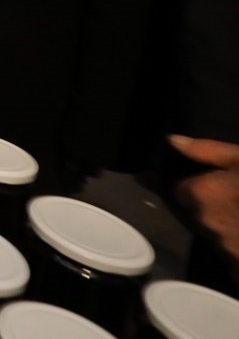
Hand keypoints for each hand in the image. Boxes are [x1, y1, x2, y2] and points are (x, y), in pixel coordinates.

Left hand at [171, 135, 238, 265]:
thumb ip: (206, 150)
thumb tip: (173, 141)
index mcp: (203, 195)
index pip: (183, 192)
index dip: (201, 188)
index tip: (222, 187)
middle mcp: (209, 224)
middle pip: (201, 217)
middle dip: (217, 211)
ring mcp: (227, 251)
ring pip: (220, 240)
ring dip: (233, 232)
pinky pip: (235, 264)